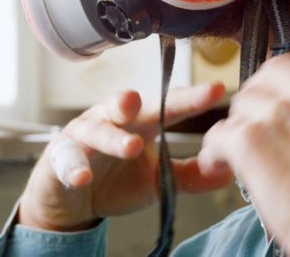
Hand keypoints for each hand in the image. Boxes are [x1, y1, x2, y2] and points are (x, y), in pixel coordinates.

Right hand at [18, 83, 232, 231]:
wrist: (72, 199)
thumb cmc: (116, 179)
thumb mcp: (157, 179)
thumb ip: (190, 174)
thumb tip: (229, 169)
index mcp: (139, 122)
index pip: (167, 106)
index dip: (190, 99)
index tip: (216, 90)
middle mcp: (110, 121)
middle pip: (123, 105)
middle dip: (136, 101)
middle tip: (148, 101)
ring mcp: (83, 137)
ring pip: (96, 130)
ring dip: (113, 137)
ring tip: (131, 146)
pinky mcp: (60, 159)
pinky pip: (67, 161)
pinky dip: (74, 168)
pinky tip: (83, 177)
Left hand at [198, 16, 289, 256]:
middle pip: (270, 69)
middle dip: (264, 97)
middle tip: (269, 128)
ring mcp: (278, 113)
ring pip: (240, 102)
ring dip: (241, 127)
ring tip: (250, 158)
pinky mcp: (248, 140)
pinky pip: (218, 134)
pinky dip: (217, 154)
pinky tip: (227, 169)